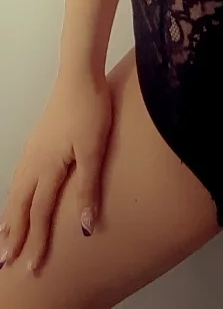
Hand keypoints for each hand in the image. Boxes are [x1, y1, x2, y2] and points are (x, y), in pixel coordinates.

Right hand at [0, 69, 113, 271]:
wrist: (79, 75)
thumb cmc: (90, 109)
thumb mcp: (94, 150)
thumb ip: (88, 188)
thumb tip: (85, 227)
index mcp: (47, 168)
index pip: (39, 214)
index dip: (36, 242)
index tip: (31, 267)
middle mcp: (34, 162)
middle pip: (20, 206)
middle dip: (13, 235)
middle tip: (4, 262)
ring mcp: (33, 149)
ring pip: (16, 191)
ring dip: (10, 216)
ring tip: (4, 236)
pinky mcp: (37, 140)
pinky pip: (18, 176)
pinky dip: (14, 195)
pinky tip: (17, 195)